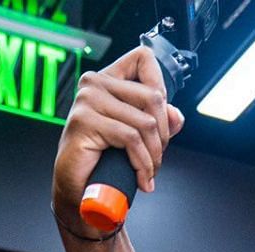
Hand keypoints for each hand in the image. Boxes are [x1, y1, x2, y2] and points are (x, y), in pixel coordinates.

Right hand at [53, 46, 186, 219]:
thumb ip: (158, 120)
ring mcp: (88, 99)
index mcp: (108, 80)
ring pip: (145, 122)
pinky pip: (131, 139)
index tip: (160, 117)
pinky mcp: (85, 120)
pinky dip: (142, 164)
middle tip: (156, 156)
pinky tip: (141, 177)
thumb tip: (176, 115)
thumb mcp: (138, 136)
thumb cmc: (104, 160)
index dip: (161, 86)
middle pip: (153, 96)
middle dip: (163, 133)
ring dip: (154, 155)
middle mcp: (95, 84)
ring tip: (148, 171)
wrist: (79, 189)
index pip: (143, 58)